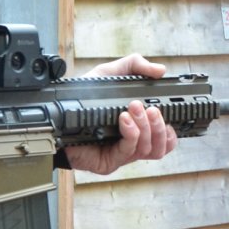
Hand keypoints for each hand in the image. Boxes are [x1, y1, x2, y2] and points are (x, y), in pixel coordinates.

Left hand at [62, 53, 178, 174]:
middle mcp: (132, 143)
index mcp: (138, 127)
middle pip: (162, 146)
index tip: (172, 110)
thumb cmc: (82, 98)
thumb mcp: (109, 75)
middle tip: (151, 108)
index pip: (166, 136)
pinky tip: (124, 120)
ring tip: (133, 110)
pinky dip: (131, 134)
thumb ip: (134, 66)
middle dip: (160, 125)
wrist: (56, 115)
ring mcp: (122, 154)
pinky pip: (129, 152)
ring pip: (149, 150)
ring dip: (147, 128)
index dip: (172, 127)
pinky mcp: (110, 162)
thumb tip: (160, 70)